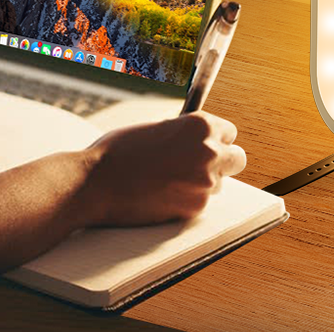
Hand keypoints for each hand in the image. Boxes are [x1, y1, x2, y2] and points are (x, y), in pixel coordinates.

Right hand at [78, 112, 245, 226]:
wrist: (96, 183)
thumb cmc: (117, 152)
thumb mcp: (154, 129)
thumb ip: (182, 133)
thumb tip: (196, 140)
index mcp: (200, 126)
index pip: (229, 131)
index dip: (215, 138)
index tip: (206, 144)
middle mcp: (209, 152)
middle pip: (237, 158)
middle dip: (223, 162)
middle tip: (201, 165)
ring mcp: (205, 182)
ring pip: (219, 183)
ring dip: (202, 183)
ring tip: (169, 181)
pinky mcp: (195, 208)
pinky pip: (201, 202)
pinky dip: (187, 200)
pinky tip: (162, 195)